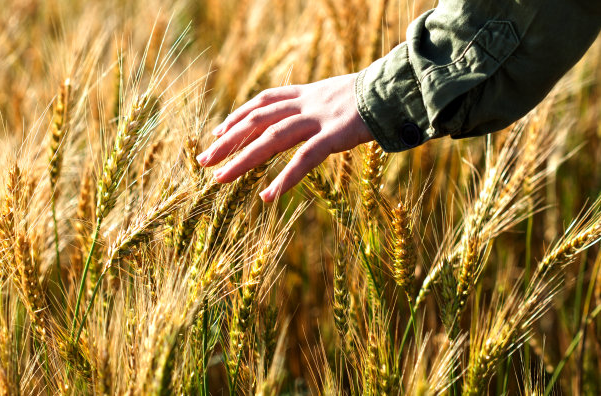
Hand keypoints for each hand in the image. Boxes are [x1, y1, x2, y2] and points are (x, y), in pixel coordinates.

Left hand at [196, 73, 373, 201]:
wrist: (400, 88)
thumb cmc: (375, 97)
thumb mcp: (340, 96)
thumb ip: (321, 105)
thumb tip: (311, 117)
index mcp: (307, 93)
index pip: (263, 101)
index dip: (239, 116)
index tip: (219, 131)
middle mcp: (306, 103)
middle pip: (257, 120)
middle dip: (227, 141)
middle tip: (203, 160)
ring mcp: (319, 118)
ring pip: (271, 138)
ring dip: (243, 160)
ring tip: (220, 180)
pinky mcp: (336, 134)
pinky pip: (306, 158)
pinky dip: (285, 178)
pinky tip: (268, 196)